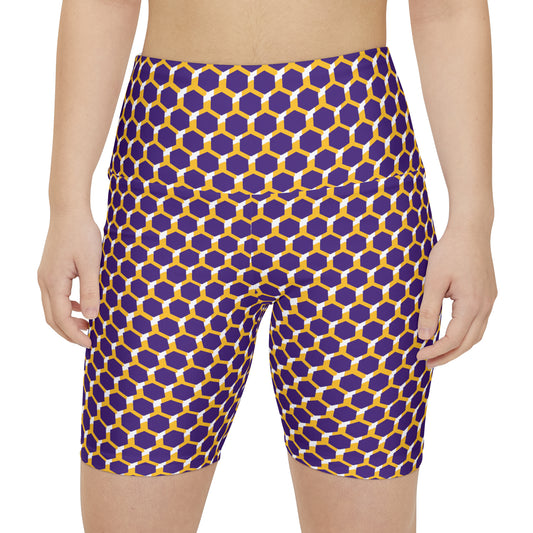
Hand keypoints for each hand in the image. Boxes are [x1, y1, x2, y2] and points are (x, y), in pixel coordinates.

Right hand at [37, 211, 101, 347]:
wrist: (69, 212)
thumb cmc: (82, 235)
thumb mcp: (92, 264)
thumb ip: (91, 291)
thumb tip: (92, 318)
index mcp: (54, 282)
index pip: (61, 319)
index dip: (75, 334)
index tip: (90, 344)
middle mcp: (45, 282)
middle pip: (52, 318)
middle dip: (69, 333)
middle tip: (89, 341)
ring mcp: (46, 276)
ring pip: (53, 308)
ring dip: (68, 321)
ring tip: (88, 326)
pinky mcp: (51, 271)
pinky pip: (57, 297)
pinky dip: (68, 307)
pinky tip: (84, 307)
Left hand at [416, 225, 497, 367]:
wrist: (471, 231)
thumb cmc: (450, 252)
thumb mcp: (433, 281)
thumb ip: (429, 310)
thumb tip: (424, 336)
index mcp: (472, 304)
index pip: (453, 339)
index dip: (436, 351)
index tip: (419, 354)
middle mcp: (485, 306)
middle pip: (468, 343)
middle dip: (447, 356)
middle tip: (427, 363)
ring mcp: (489, 301)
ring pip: (476, 335)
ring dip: (457, 347)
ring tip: (437, 353)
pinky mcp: (488, 296)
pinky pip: (478, 323)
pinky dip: (465, 335)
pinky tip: (450, 334)